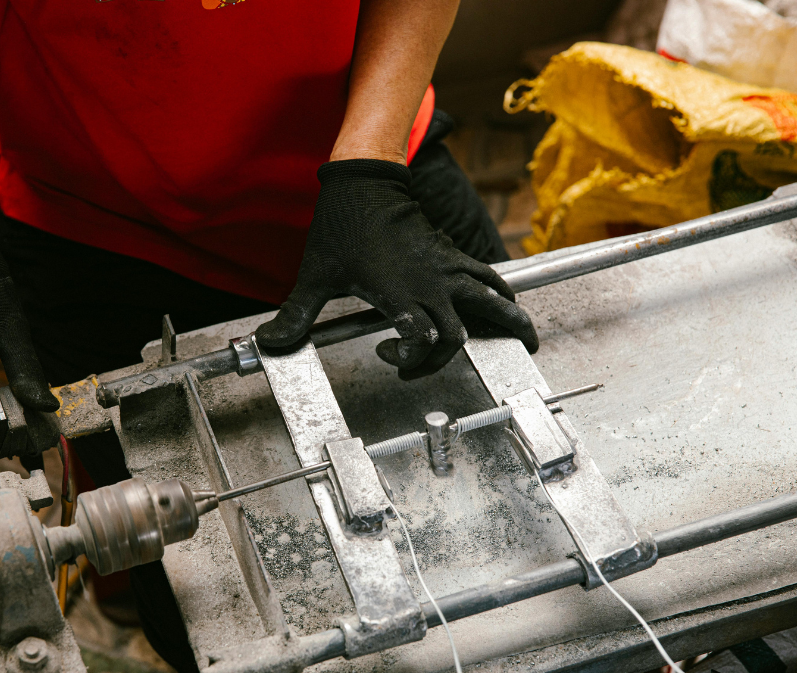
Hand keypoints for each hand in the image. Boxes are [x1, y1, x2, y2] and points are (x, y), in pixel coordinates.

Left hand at [255, 159, 537, 378]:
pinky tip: (505, 305)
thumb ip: (295, 315)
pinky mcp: (451, 255)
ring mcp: (445, 268)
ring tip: (526, 340)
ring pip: (491, 299)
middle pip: (459, 333)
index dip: (411, 360)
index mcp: (399, 293)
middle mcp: (429, 283)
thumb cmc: (340, 228)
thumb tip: (269, 345)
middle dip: (452, 358)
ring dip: (509, 321)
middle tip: (439, 368)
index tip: (386, 354)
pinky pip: (488, 276)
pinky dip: (499, 294)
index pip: (425, 340)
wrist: (365, 180)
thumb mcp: (314, 277)